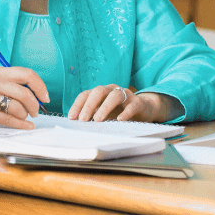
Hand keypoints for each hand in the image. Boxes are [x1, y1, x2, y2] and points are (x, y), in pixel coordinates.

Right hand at [0, 66, 47, 129]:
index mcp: (0, 71)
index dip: (40, 87)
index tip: (45, 97)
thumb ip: (17, 83)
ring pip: (17, 108)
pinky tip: (27, 125)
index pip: (27, 75)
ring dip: (25, 115)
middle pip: (24, 93)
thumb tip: (40, 95)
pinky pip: (8, 120)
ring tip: (24, 115)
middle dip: (35, 105)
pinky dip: (21, 124)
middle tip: (36, 111)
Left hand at [67, 86, 181, 122]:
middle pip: (99, 91)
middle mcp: (112, 90)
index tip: (71, 117)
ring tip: (98, 119)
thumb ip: (92, 116)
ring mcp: (126, 95)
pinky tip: (120, 120)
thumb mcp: (104, 113)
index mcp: (101, 92)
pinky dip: (125, 113)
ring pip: (115, 95)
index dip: (78, 105)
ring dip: (105, 107)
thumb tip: (77, 125)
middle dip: (89, 105)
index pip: (86, 94)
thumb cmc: (119, 111)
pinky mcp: (138, 103)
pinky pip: (132, 106)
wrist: (143, 109)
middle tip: (83, 119)